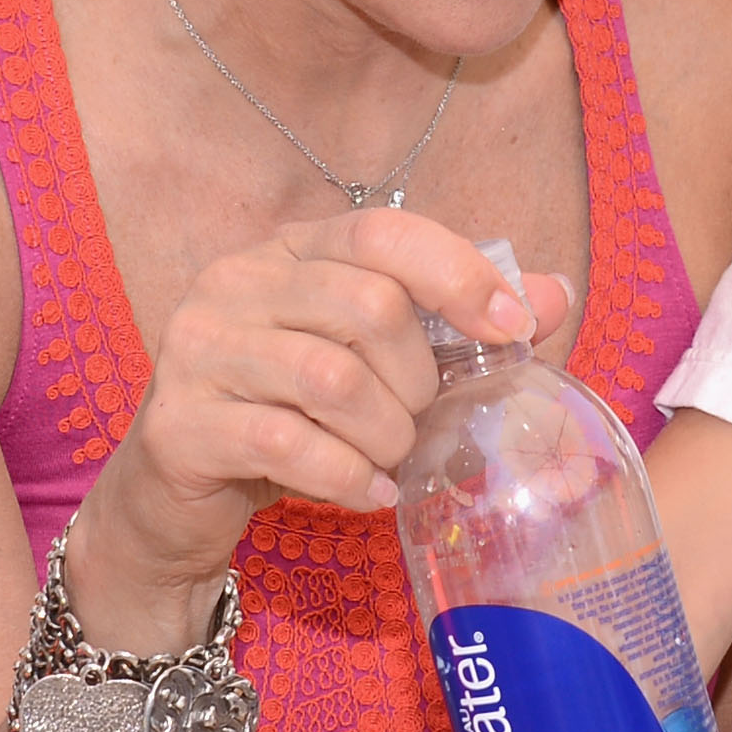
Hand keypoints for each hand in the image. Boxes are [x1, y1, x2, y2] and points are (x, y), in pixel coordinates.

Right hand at [66, 208, 570, 654]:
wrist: (176, 499)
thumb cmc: (288, 418)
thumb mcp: (374, 365)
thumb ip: (457, 327)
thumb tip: (555, 295)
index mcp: (287, 251)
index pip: (382, 232)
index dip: (458, 273)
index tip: (511, 327)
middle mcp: (234, 282)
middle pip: (367, 306)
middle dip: (418, 379)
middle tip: (419, 422)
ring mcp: (196, 349)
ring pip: (330, 378)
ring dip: (385, 433)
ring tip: (390, 459)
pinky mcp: (178, 424)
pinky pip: (285, 443)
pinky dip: (347, 477)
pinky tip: (368, 494)